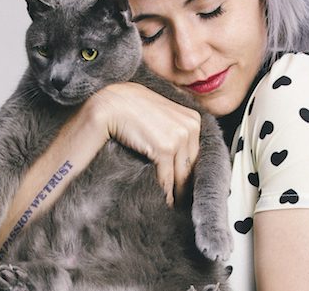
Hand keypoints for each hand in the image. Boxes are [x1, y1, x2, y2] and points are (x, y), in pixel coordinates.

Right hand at [85, 82, 200, 205]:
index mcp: (193, 119)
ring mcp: (179, 137)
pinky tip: (164, 202)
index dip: (189, 172)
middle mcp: (190, 127)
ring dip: (177, 193)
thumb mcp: (161, 111)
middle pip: (191, 166)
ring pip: (181, 176)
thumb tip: (179, 151)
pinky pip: (167, 179)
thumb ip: (174, 126)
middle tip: (182, 200)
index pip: (196, 154)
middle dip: (186, 184)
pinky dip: (165, 194)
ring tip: (174, 205)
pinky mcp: (165, 148)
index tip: (186, 185)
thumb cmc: (131, 107)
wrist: (112, 104)